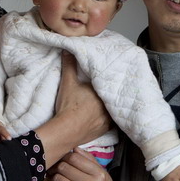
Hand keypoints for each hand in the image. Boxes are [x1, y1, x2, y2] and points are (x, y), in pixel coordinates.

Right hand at [36, 52, 111, 167]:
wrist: (66, 130)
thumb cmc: (68, 105)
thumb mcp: (68, 82)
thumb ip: (70, 66)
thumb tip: (68, 50)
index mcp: (102, 92)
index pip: (108, 85)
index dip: (106, 84)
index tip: (105, 82)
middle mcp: (109, 105)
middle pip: (112, 98)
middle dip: (109, 96)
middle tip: (107, 94)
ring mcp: (108, 119)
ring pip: (113, 111)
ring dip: (110, 108)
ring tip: (106, 106)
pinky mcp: (105, 130)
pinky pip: (111, 124)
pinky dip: (108, 121)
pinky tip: (105, 118)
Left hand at [48, 148, 115, 180]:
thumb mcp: (102, 176)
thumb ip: (90, 161)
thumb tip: (75, 149)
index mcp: (99, 174)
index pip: (74, 157)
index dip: (64, 157)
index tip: (62, 160)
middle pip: (64, 167)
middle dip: (57, 167)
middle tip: (55, 170)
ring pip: (58, 179)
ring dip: (54, 179)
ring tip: (56, 180)